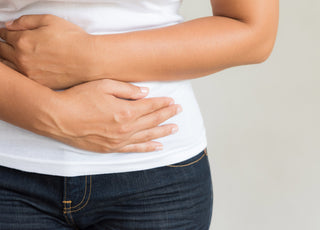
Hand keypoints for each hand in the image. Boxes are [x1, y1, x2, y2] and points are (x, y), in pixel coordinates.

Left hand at [0, 14, 94, 88]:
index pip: (3, 35)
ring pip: (7, 68)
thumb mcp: (50, 20)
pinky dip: (18, 73)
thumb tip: (9, 26)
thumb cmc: (74, 40)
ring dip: (7, 60)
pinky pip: (21, 79)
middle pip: (1, 52)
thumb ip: (25, 21)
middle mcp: (22, 59)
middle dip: (3, 46)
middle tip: (9, 44)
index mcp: (23, 41)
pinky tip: (26, 68)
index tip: (7, 33)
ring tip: (15, 57)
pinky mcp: (39, 84)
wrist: (90, 60)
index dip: (4, 32)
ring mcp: (30, 74)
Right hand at [48, 79, 180, 152]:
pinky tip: (158, 146)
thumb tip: (145, 92)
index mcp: (125, 111)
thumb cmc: (78, 98)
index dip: (163, 103)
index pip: (151, 106)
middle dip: (167, 115)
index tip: (173, 101)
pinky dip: (147, 148)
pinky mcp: (110, 148)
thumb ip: (127, 89)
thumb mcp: (103, 85)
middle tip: (178, 111)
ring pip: (147, 136)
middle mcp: (126, 128)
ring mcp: (118, 140)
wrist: (58, 117)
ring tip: (174, 129)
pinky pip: (134, 149)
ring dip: (162, 132)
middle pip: (152, 121)